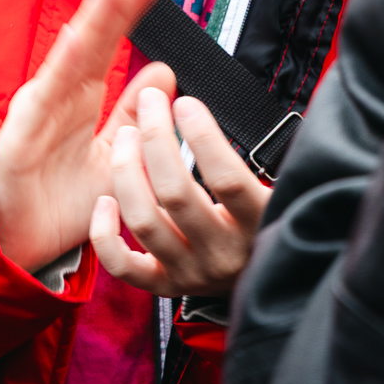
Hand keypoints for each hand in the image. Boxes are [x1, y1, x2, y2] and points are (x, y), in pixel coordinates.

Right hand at [0, 0, 171, 274]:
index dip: (128, 14)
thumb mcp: (114, 155)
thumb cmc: (63, 198)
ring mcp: (39, 110)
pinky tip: (77, 41)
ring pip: (69, 59)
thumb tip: (164, 75)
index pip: (109, 45)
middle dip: (115, 7)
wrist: (23, 242)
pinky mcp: (21, 134)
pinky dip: (60, 68)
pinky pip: (44, 98)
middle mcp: (61, 95)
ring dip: (91, 24)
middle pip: (91, 42)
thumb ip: (133, 116)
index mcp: (82, 97)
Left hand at [89, 88, 270, 296]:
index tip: (185, 102)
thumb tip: (236, 97)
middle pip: (175, 193)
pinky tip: (105, 200)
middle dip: (156, 137)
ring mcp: (191, 273)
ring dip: (127, 172)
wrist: (276, 284)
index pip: (226, 179)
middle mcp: (223, 253)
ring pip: (144, 222)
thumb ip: (258, 146)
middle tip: (151, 101)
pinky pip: (123, 267)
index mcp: (257, 224)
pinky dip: (105, 236)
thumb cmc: (270, 219)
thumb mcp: (278, 185)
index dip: (201, 136)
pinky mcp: (165, 287)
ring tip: (126, 134)